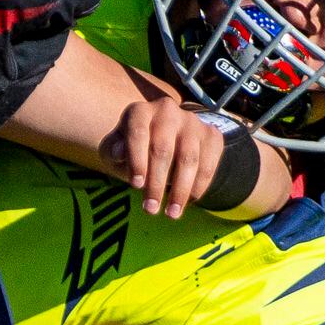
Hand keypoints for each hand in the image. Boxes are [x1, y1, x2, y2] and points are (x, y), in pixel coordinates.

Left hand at [101, 94, 234, 219]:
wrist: (163, 139)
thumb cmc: (132, 149)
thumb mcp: (114, 150)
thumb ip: (113, 150)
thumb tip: (120, 151)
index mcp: (139, 112)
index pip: (138, 133)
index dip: (137, 160)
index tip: (136, 186)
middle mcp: (167, 111)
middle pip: (163, 149)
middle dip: (156, 183)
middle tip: (150, 209)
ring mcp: (192, 122)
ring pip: (189, 159)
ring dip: (180, 190)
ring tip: (172, 214)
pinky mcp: (211, 135)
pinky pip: (208, 164)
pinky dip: (199, 186)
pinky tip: (188, 201)